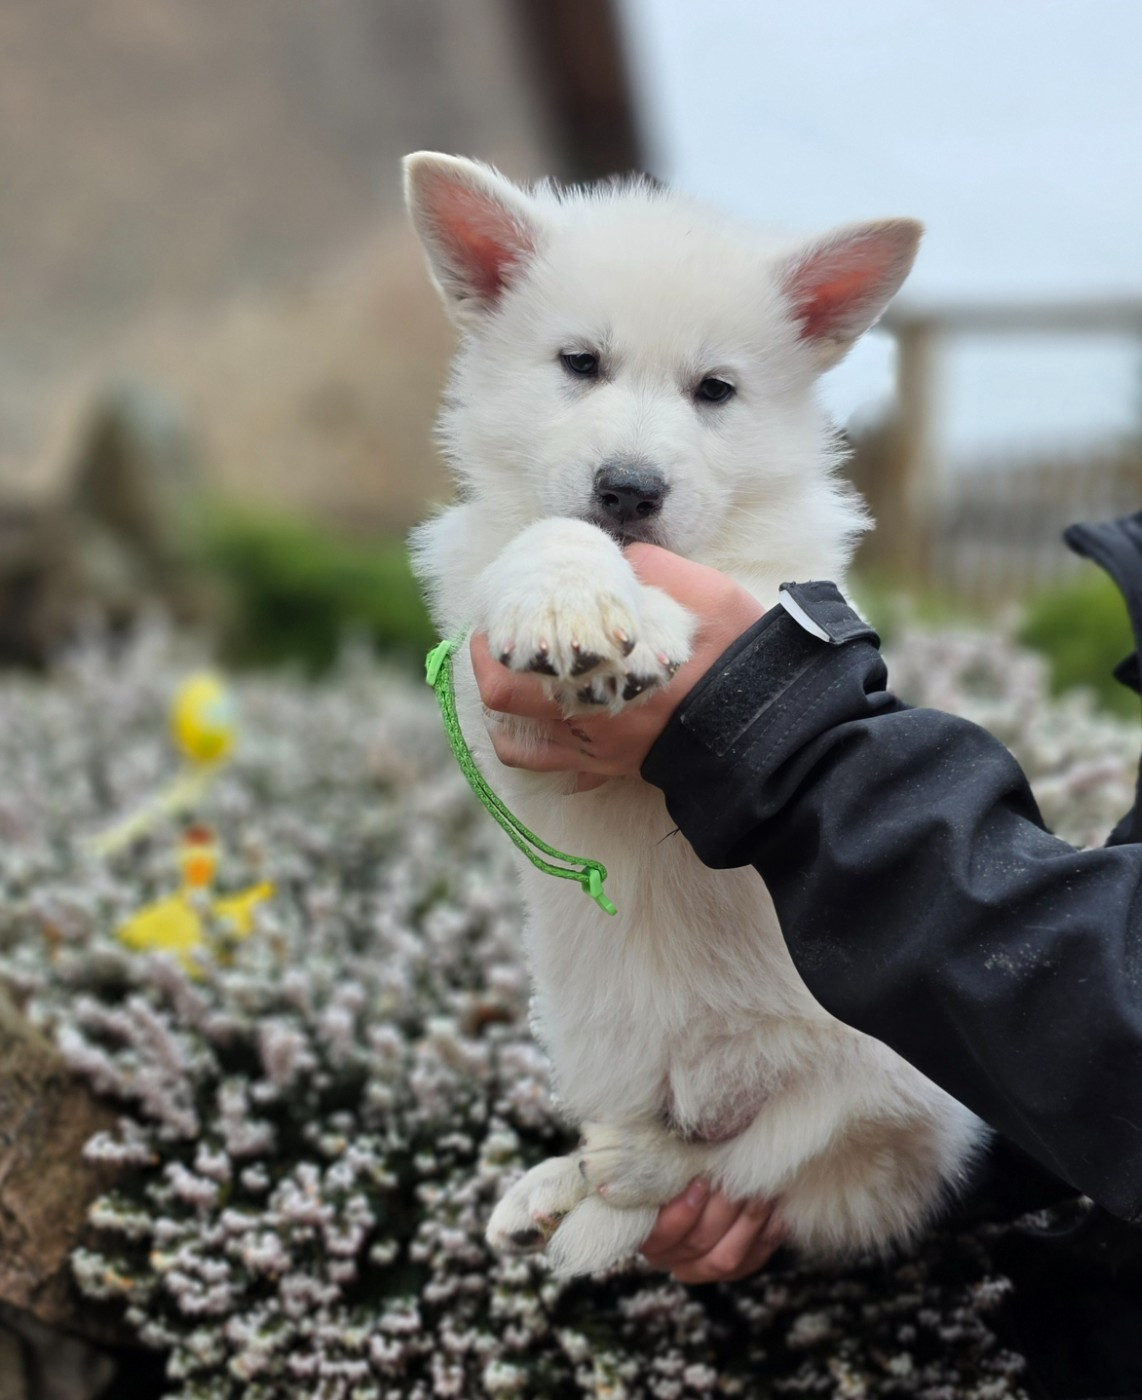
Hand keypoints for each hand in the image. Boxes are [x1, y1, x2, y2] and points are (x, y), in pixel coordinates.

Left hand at [472, 544, 763, 788]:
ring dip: (502, 716)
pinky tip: (543, 727)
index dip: (496, 635)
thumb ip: (657, 569)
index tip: (496, 614)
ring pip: (519, 745)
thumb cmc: (742, 658)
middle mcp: (591, 716)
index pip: (521, 654)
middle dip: (485, 669)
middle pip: (503, 700)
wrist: (776, 729)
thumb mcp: (707, 595)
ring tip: (508, 685)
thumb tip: (626, 558)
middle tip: (491, 644)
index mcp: (606, 668)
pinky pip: (559, 770)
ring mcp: (599, 750)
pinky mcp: (614, 770)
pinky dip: (540, 751)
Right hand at [640, 1178, 784, 1283]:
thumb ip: (667, 1168)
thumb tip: (681, 1147)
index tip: (702, 1181)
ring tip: (761, 1193)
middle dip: (723, 1209)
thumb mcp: (662, 1171)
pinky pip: (752, 1262)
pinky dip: (766, 1238)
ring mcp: (703, 1269)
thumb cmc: (671, 1172)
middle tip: (739, 1178)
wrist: (697, 1188)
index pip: (662, 1234)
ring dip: (747, 1223)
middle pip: (698, 1242)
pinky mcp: (734, 1270)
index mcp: (649, 1236)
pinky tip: (777, 1213)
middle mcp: (672, 1259)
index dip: (683, 1212)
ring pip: (726, 1258)